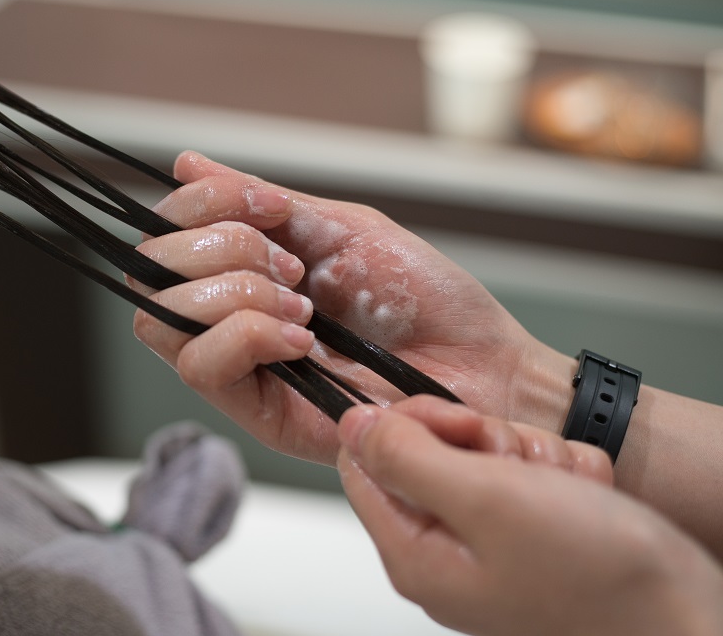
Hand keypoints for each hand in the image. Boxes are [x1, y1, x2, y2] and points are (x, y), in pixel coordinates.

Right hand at [132, 152, 573, 463]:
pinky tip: (302, 338)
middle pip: (150, 274)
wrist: (482, 365)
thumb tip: (186, 162)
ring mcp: (239, 368)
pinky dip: (249, 334)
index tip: (269, 206)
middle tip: (293, 265)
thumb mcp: (343, 228)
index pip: (166, 235)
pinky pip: (202, 366)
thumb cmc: (425, 299)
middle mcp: (229, 317)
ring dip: (236, 292)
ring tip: (303, 305)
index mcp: (246, 269)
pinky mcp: (256, 414)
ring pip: (163, 320)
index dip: (200, 205)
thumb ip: (263, 202)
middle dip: (222, 248)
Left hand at [337, 396, 722, 635]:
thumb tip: (350, 425)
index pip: (366, 460)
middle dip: (486, 442)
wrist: (688, 615)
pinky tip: (585, 500)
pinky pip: (529, 473)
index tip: (456, 424)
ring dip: (533, 457)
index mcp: (413, 550)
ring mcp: (489, 544)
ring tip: (564, 491)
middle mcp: (444, 551)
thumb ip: (405, 456)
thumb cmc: (595, 573)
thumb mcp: (484, 498)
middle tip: (521, 465)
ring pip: (486, 454)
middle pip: (429, 451)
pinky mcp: (531, 534)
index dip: (408, 425)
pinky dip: (563, 475)